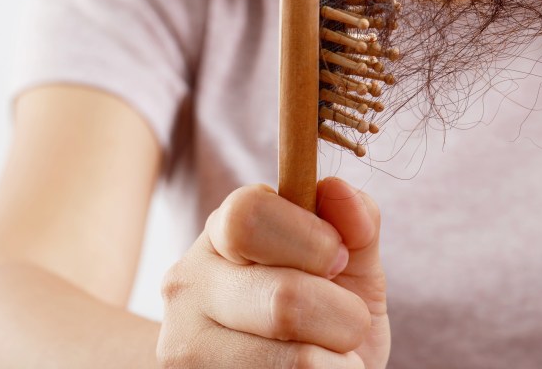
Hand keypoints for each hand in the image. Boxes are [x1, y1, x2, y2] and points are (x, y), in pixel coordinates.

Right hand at [156, 178, 388, 367]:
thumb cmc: (327, 311)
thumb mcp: (350, 264)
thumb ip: (355, 224)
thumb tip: (338, 189)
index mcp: (224, 229)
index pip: (248, 215)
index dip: (310, 239)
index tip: (338, 260)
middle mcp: (190, 282)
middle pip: (281, 298)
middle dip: (341, 313)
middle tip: (351, 321)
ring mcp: (186, 344)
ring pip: (295, 360)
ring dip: (339, 358)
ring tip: (334, 354)